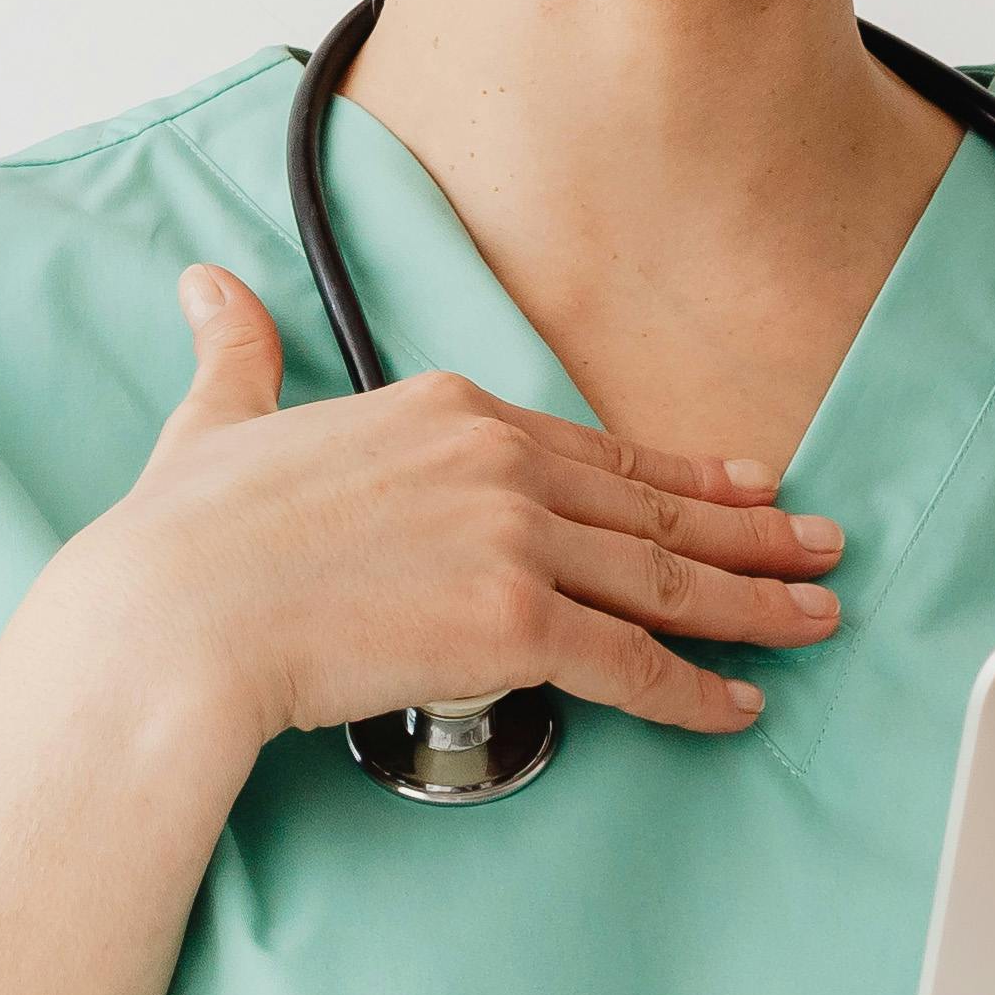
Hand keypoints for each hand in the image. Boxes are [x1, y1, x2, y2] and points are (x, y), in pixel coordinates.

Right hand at [22, 264, 851, 749]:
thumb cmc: (186, 535)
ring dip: (755, 604)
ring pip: (665, 581)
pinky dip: (696, 691)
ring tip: (817, 617)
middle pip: (650, 510)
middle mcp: (497, 464)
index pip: (592, 447)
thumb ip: (236, 352)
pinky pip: (631, 665)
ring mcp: (513, 542)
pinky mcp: (513, 626)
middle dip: (751, 532)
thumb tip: (206, 289)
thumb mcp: (218, 417)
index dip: (678, 473)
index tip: (740, 483)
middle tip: (821, 546)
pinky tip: (740, 706)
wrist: (173, 616)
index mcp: (445, 410)